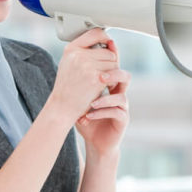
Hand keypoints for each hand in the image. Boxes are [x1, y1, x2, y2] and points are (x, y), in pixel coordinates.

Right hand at [48, 29, 120, 120]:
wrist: (62, 106)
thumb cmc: (67, 87)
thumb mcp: (70, 63)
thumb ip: (85, 51)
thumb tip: (110, 42)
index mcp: (71, 49)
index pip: (94, 33)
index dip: (105, 37)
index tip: (108, 43)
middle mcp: (78, 55)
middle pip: (108, 51)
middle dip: (109, 62)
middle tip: (101, 73)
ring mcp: (87, 66)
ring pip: (113, 62)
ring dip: (112, 72)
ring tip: (100, 80)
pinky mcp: (96, 78)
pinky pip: (114, 73)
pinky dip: (112, 81)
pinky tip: (103, 87)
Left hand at [75, 40, 130, 157]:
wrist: (95, 140)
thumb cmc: (87, 117)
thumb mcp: (81, 99)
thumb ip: (78, 83)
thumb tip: (66, 63)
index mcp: (110, 86)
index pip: (114, 68)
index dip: (112, 58)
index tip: (103, 51)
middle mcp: (119, 94)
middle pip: (125, 77)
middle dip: (114, 74)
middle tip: (100, 76)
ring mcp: (122, 107)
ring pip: (121, 97)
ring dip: (105, 99)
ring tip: (92, 103)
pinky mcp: (122, 120)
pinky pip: (116, 113)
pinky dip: (101, 113)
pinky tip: (88, 116)